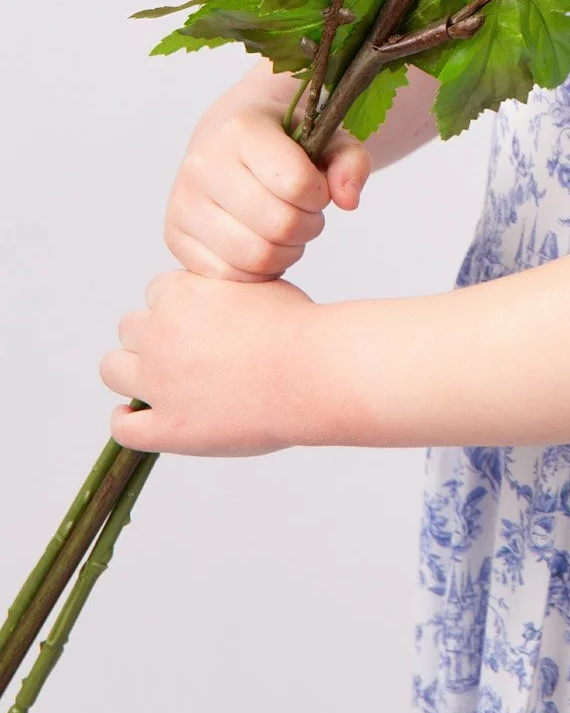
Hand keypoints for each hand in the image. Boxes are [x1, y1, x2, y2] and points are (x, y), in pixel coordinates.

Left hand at [101, 269, 322, 455]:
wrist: (314, 372)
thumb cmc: (298, 328)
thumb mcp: (258, 285)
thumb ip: (223, 288)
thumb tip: (214, 296)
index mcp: (181, 294)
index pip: (157, 293)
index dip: (178, 308)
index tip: (196, 323)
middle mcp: (160, 334)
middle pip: (130, 327)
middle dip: (154, 337)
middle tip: (184, 353)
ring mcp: (160, 383)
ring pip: (113, 369)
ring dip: (132, 372)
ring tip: (158, 382)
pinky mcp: (168, 427)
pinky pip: (123, 427)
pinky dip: (126, 420)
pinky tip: (139, 416)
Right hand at [164, 67, 369, 281]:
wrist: (230, 137)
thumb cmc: (286, 139)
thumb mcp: (329, 137)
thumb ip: (351, 162)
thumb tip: (348, 200)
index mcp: (240, 129)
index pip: (296, 184)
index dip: (319, 195)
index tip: (317, 188)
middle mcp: (203, 163)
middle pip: (279, 224)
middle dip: (308, 225)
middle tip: (307, 213)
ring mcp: (184, 201)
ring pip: (254, 255)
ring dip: (286, 252)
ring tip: (288, 230)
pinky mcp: (175, 235)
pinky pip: (228, 275)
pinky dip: (257, 270)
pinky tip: (263, 243)